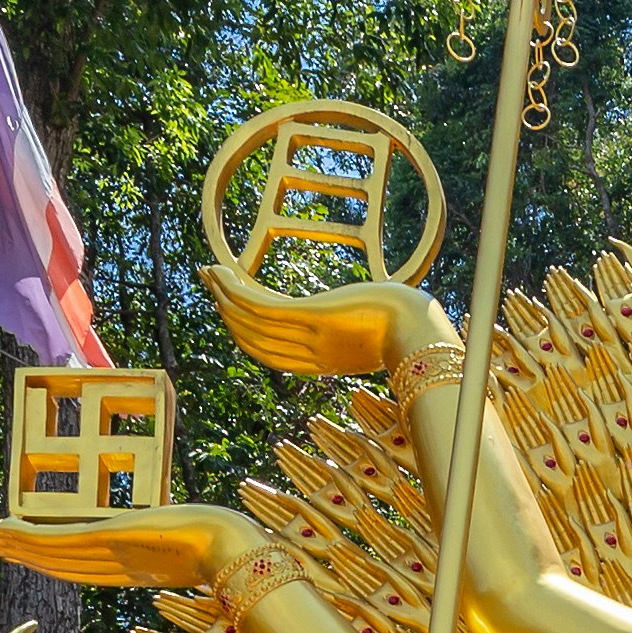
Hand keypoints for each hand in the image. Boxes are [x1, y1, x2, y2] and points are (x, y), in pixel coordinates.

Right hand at [0, 498, 269, 596]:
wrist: (229, 547)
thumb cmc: (222, 544)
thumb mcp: (190, 541)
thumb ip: (177, 544)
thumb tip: (185, 536)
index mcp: (134, 568)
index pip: (84, 566)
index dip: (53, 561)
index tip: (30, 552)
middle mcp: (116, 566)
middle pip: (62, 563)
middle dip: (28, 554)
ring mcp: (109, 555)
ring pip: (54, 554)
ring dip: (20, 546)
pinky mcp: (106, 541)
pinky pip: (59, 540)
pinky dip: (30, 538)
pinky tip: (8, 530)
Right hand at [207, 263, 452, 381]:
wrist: (423, 330)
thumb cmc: (412, 327)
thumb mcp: (377, 330)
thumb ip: (360, 327)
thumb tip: (365, 310)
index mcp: (323, 362)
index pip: (272, 353)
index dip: (246, 333)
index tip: (232, 309)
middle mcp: (310, 353)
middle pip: (254, 338)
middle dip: (228, 312)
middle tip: (211, 284)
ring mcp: (309, 337)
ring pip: (251, 321)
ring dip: (224, 295)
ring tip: (208, 272)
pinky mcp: (312, 317)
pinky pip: (260, 306)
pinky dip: (236, 290)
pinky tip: (222, 270)